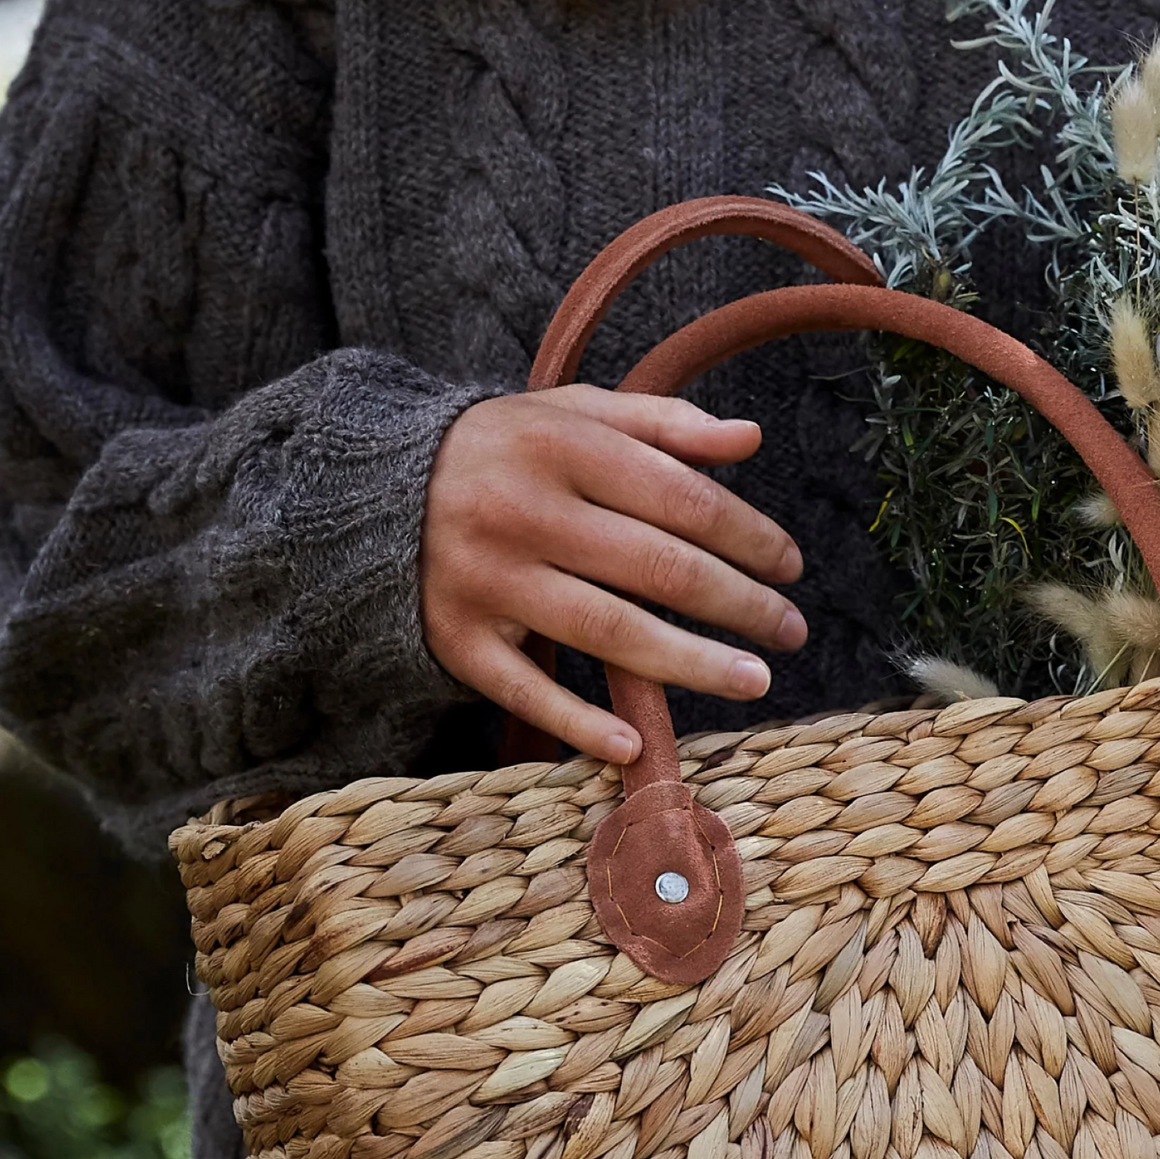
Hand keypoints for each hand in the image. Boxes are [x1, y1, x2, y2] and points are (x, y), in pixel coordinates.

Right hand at [421, 386, 805, 761]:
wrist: (368, 489)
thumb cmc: (505, 452)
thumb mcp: (575, 415)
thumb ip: (664, 424)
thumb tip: (749, 438)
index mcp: (560, 446)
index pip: (680, 498)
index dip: (748, 536)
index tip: (791, 565)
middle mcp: (522, 511)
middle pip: (656, 568)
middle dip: (739, 604)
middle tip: (791, 631)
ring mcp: (486, 580)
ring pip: (607, 632)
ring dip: (691, 665)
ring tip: (754, 680)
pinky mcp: (456, 638)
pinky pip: (525, 691)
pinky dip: (580, 723)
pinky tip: (634, 743)